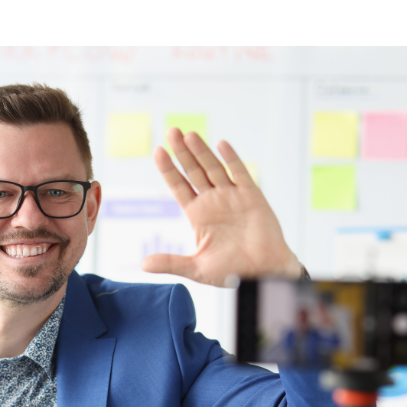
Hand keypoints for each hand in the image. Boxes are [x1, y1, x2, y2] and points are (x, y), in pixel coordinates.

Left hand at [143, 130, 300, 286]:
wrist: (263, 274)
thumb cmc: (232, 272)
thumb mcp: (196, 268)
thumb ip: (171, 262)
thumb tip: (143, 265)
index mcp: (198, 215)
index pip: (179, 187)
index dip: (169, 169)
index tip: (158, 152)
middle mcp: (213, 202)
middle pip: (194, 172)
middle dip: (182, 153)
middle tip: (171, 132)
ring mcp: (232, 197)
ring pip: (213, 168)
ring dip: (201, 151)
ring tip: (188, 135)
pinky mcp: (252, 197)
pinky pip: (240, 174)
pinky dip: (230, 159)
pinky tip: (220, 145)